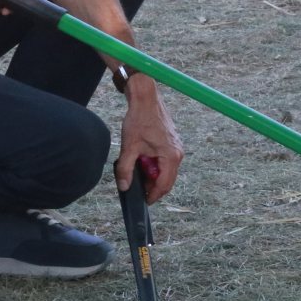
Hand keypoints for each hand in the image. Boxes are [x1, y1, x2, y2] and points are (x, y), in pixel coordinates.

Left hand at [115, 76, 182, 202]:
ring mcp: (176, 148)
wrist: (145, 98)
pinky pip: (165, 161)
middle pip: (167, 180)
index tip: (143, 201)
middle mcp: (178, 153)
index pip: (164, 185)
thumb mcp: (129, 146)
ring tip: (137, 172)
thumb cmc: (139, 119)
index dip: (153, 196)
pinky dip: (154, 165)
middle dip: (152, 186)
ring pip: (166, 171)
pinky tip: (142, 161)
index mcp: (171, 156)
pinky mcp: (172, 143)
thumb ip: (125, 169)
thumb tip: (123, 187)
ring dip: (152, 175)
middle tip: (136, 188)